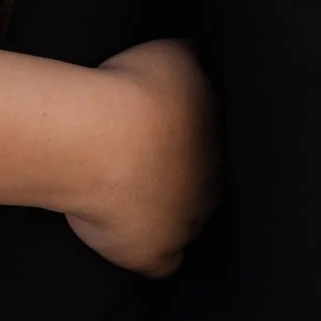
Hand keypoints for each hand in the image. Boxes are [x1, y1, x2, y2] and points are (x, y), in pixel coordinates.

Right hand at [63, 37, 217, 276]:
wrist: (104, 141)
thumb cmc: (137, 90)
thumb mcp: (177, 53)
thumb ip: (195, 59)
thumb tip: (203, 57)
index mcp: (216, 138)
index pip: (216, 145)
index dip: (192, 140)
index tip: (168, 133)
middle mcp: (210, 184)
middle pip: (207, 186)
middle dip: (187, 179)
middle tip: (153, 166)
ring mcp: (185, 224)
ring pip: (190, 225)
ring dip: (173, 217)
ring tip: (146, 205)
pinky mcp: (153, 254)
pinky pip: (164, 266)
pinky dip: (154, 258)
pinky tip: (141, 246)